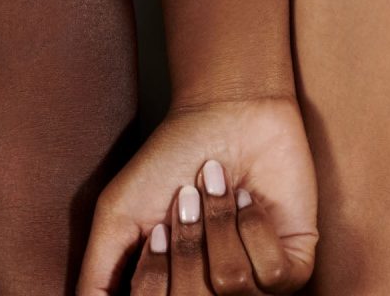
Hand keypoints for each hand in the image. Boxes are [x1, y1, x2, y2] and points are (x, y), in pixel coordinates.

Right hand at [78, 99, 317, 295]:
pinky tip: (248, 198)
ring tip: (219, 190)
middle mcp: (211, 293)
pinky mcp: (294, 264)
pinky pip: (274, 275)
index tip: (158, 229)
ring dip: (219, 225)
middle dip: (186, 246)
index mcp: (172, 290)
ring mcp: (254, 285)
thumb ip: (96, 279)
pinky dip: (254, 225)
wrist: (229, 111)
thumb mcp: (119, 216)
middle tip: (188, 200)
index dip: (154, 275)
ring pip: (231, 287)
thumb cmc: (172, 157)